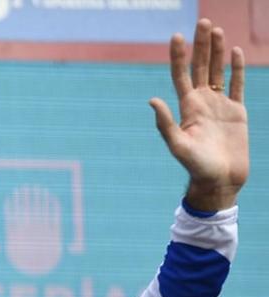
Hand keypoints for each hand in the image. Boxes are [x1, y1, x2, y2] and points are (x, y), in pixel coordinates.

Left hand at [149, 19, 247, 210]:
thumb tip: (152, 100)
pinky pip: (237, 85)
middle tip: (202, 22)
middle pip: (200, 68)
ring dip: (216, 51)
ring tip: (216, 30)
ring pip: (218, 72)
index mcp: (187, 109)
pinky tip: (234, 53)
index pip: (181, 75)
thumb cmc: (197, 167)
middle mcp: (202, 103)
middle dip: (200, 45)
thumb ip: (166, 124)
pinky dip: (236, 69)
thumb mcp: (178, 146)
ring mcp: (219, 106)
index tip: (177, 36)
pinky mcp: (237, 112)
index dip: (178, 56)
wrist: (220, 181)